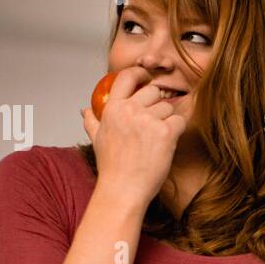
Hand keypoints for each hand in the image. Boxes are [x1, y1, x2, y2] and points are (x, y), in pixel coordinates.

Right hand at [80, 67, 185, 207]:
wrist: (123, 189)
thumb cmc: (112, 167)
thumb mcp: (97, 139)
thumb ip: (93, 121)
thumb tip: (84, 110)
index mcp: (112, 108)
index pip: (127, 76)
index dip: (140, 74)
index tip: (146, 77)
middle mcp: (129, 110)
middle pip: (153, 91)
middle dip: (156, 105)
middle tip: (152, 124)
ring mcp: (148, 120)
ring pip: (168, 107)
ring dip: (166, 121)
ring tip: (155, 141)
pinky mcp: (165, 132)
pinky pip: (179, 120)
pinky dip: (177, 130)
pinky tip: (167, 143)